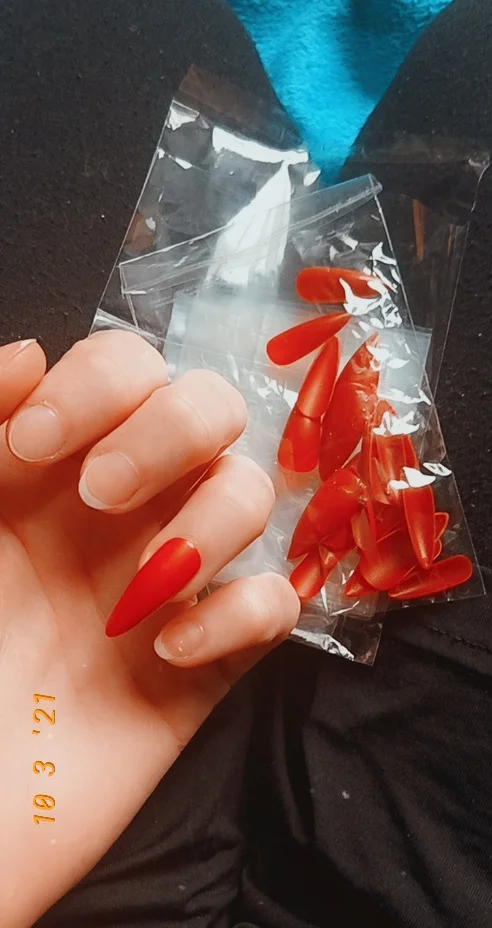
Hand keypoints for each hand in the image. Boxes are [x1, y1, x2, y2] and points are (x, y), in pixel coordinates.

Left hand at [0, 332, 299, 927]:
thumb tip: (29, 355)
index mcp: (50, 473)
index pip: (122, 370)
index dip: (99, 385)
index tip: (36, 446)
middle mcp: (122, 513)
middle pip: (209, 409)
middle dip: (169, 432)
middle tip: (99, 498)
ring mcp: (170, 582)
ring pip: (252, 494)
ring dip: (210, 525)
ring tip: (137, 595)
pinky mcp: (210, 660)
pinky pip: (276, 606)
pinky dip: (240, 615)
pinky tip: (168, 654)